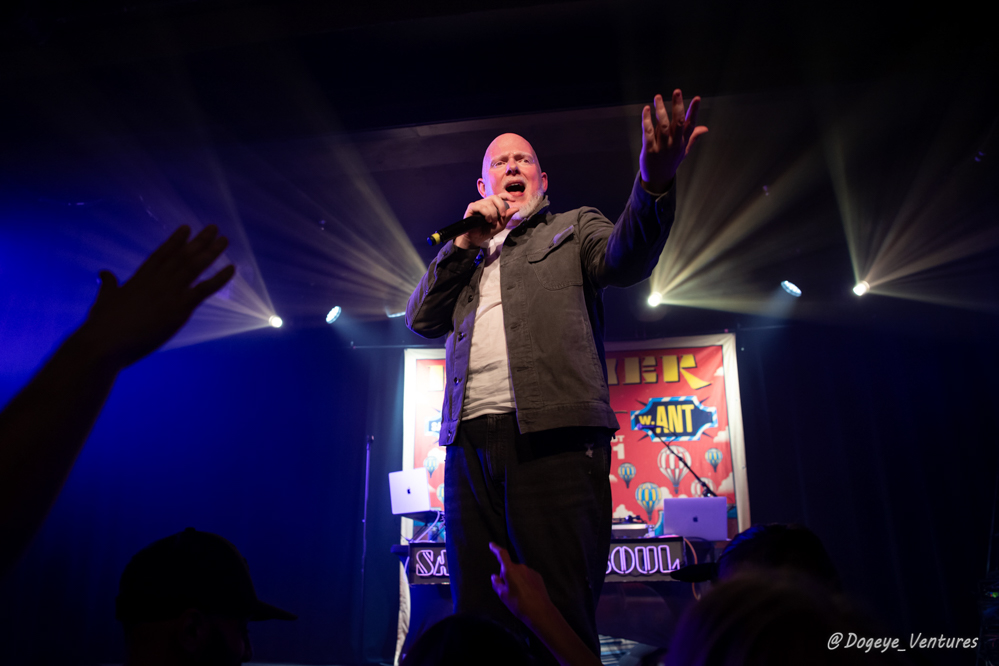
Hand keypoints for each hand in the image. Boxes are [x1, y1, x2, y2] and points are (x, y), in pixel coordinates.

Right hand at [79, 225, 235, 367]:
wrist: (106, 341)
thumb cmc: (102, 324)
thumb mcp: (105, 298)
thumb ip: (109, 284)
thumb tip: (104, 272)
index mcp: (140, 277)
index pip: (162, 254)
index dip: (175, 241)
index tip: (186, 228)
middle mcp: (158, 280)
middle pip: (183, 256)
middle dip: (199, 241)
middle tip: (214, 227)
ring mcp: (170, 292)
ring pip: (195, 267)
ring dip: (212, 252)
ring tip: (225, 240)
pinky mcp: (180, 307)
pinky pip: (205, 289)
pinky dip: (220, 278)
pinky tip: (232, 268)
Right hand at [455, 195, 513, 248]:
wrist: (477, 238)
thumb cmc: (487, 231)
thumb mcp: (501, 224)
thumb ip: (507, 216)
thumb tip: (516, 208)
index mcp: (492, 205)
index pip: (499, 196)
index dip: (506, 196)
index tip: (513, 200)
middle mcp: (485, 203)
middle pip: (494, 197)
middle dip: (501, 206)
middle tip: (502, 216)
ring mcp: (478, 204)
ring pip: (488, 203)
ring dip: (493, 214)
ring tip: (492, 222)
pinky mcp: (471, 208)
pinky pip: (480, 206)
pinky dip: (486, 213)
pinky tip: (487, 220)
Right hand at [489, 542, 553, 623]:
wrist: (540, 611)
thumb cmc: (519, 604)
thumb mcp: (503, 596)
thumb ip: (497, 584)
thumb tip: (495, 577)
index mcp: (510, 570)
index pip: (502, 555)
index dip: (496, 549)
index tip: (492, 544)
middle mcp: (521, 567)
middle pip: (510, 568)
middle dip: (507, 576)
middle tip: (507, 590)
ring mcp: (530, 571)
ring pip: (519, 573)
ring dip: (517, 580)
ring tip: (519, 595)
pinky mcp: (537, 577)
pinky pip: (527, 577)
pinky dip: (524, 582)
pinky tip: (526, 594)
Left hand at [639, 89, 707, 192]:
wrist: (658, 179)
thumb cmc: (671, 161)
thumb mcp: (684, 150)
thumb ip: (693, 137)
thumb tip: (705, 128)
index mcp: (683, 142)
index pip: (691, 125)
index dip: (694, 111)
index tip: (697, 98)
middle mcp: (674, 144)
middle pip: (677, 123)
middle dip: (678, 106)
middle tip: (677, 91)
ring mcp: (662, 147)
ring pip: (663, 126)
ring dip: (661, 110)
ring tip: (658, 97)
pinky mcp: (649, 150)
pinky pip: (648, 133)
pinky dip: (647, 121)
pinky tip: (646, 110)